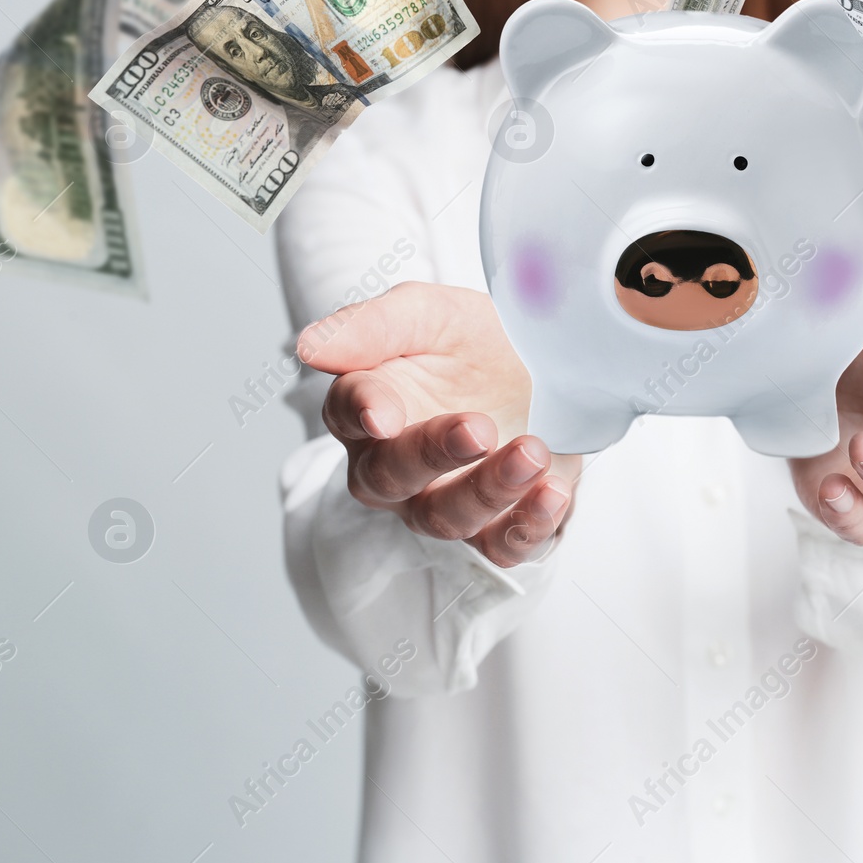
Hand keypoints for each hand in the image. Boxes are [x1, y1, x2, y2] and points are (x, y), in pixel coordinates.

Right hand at [298, 282, 578, 566]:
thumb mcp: (431, 314)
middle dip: (432, 455)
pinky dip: (526, 526)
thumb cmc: (474, 344)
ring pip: (444, 517)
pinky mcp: (496, 526)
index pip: (346, 413)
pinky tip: (552, 492)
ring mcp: (442, 502)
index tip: (383, 413)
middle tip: (479, 427)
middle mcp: (393, 465)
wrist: (548, 372)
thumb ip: (373, 326)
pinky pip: (500, 547)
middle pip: (390, 476)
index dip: (362, 412)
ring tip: (532, 452)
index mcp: (369, 407)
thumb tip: (309, 347)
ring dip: (489, 489)